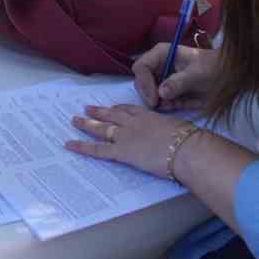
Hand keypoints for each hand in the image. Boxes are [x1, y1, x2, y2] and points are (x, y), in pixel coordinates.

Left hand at [67, 102, 193, 176]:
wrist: (186, 149)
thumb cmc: (189, 141)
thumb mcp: (180, 130)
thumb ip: (173, 132)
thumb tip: (178, 137)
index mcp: (149, 116)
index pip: (130, 110)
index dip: (119, 109)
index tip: (112, 107)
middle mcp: (134, 123)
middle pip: (112, 115)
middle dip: (99, 112)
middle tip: (86, 109)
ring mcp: (126, 135)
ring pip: (102, 128)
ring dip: (87, 124)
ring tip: (75, 120)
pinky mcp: (122, 151)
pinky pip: (97, 149)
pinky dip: (82, 146)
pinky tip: (70, 144)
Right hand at [133, 42, 220, 110]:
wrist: (230, 77)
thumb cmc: (214, 68)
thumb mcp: (197, 73)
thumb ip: (178, 82)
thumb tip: (161, 93)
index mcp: (162, 54)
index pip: (141, 67)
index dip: (144, 83)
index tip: (155, 99)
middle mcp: (159, 66)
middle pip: (141, 81)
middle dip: (148, 94)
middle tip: (159, 105)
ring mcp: (163, 80)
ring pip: (148, 94)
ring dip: (157, 102)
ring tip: (171, 105)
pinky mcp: (170, 93)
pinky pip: (160, 102)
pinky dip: (165, 106)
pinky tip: (176, 105)